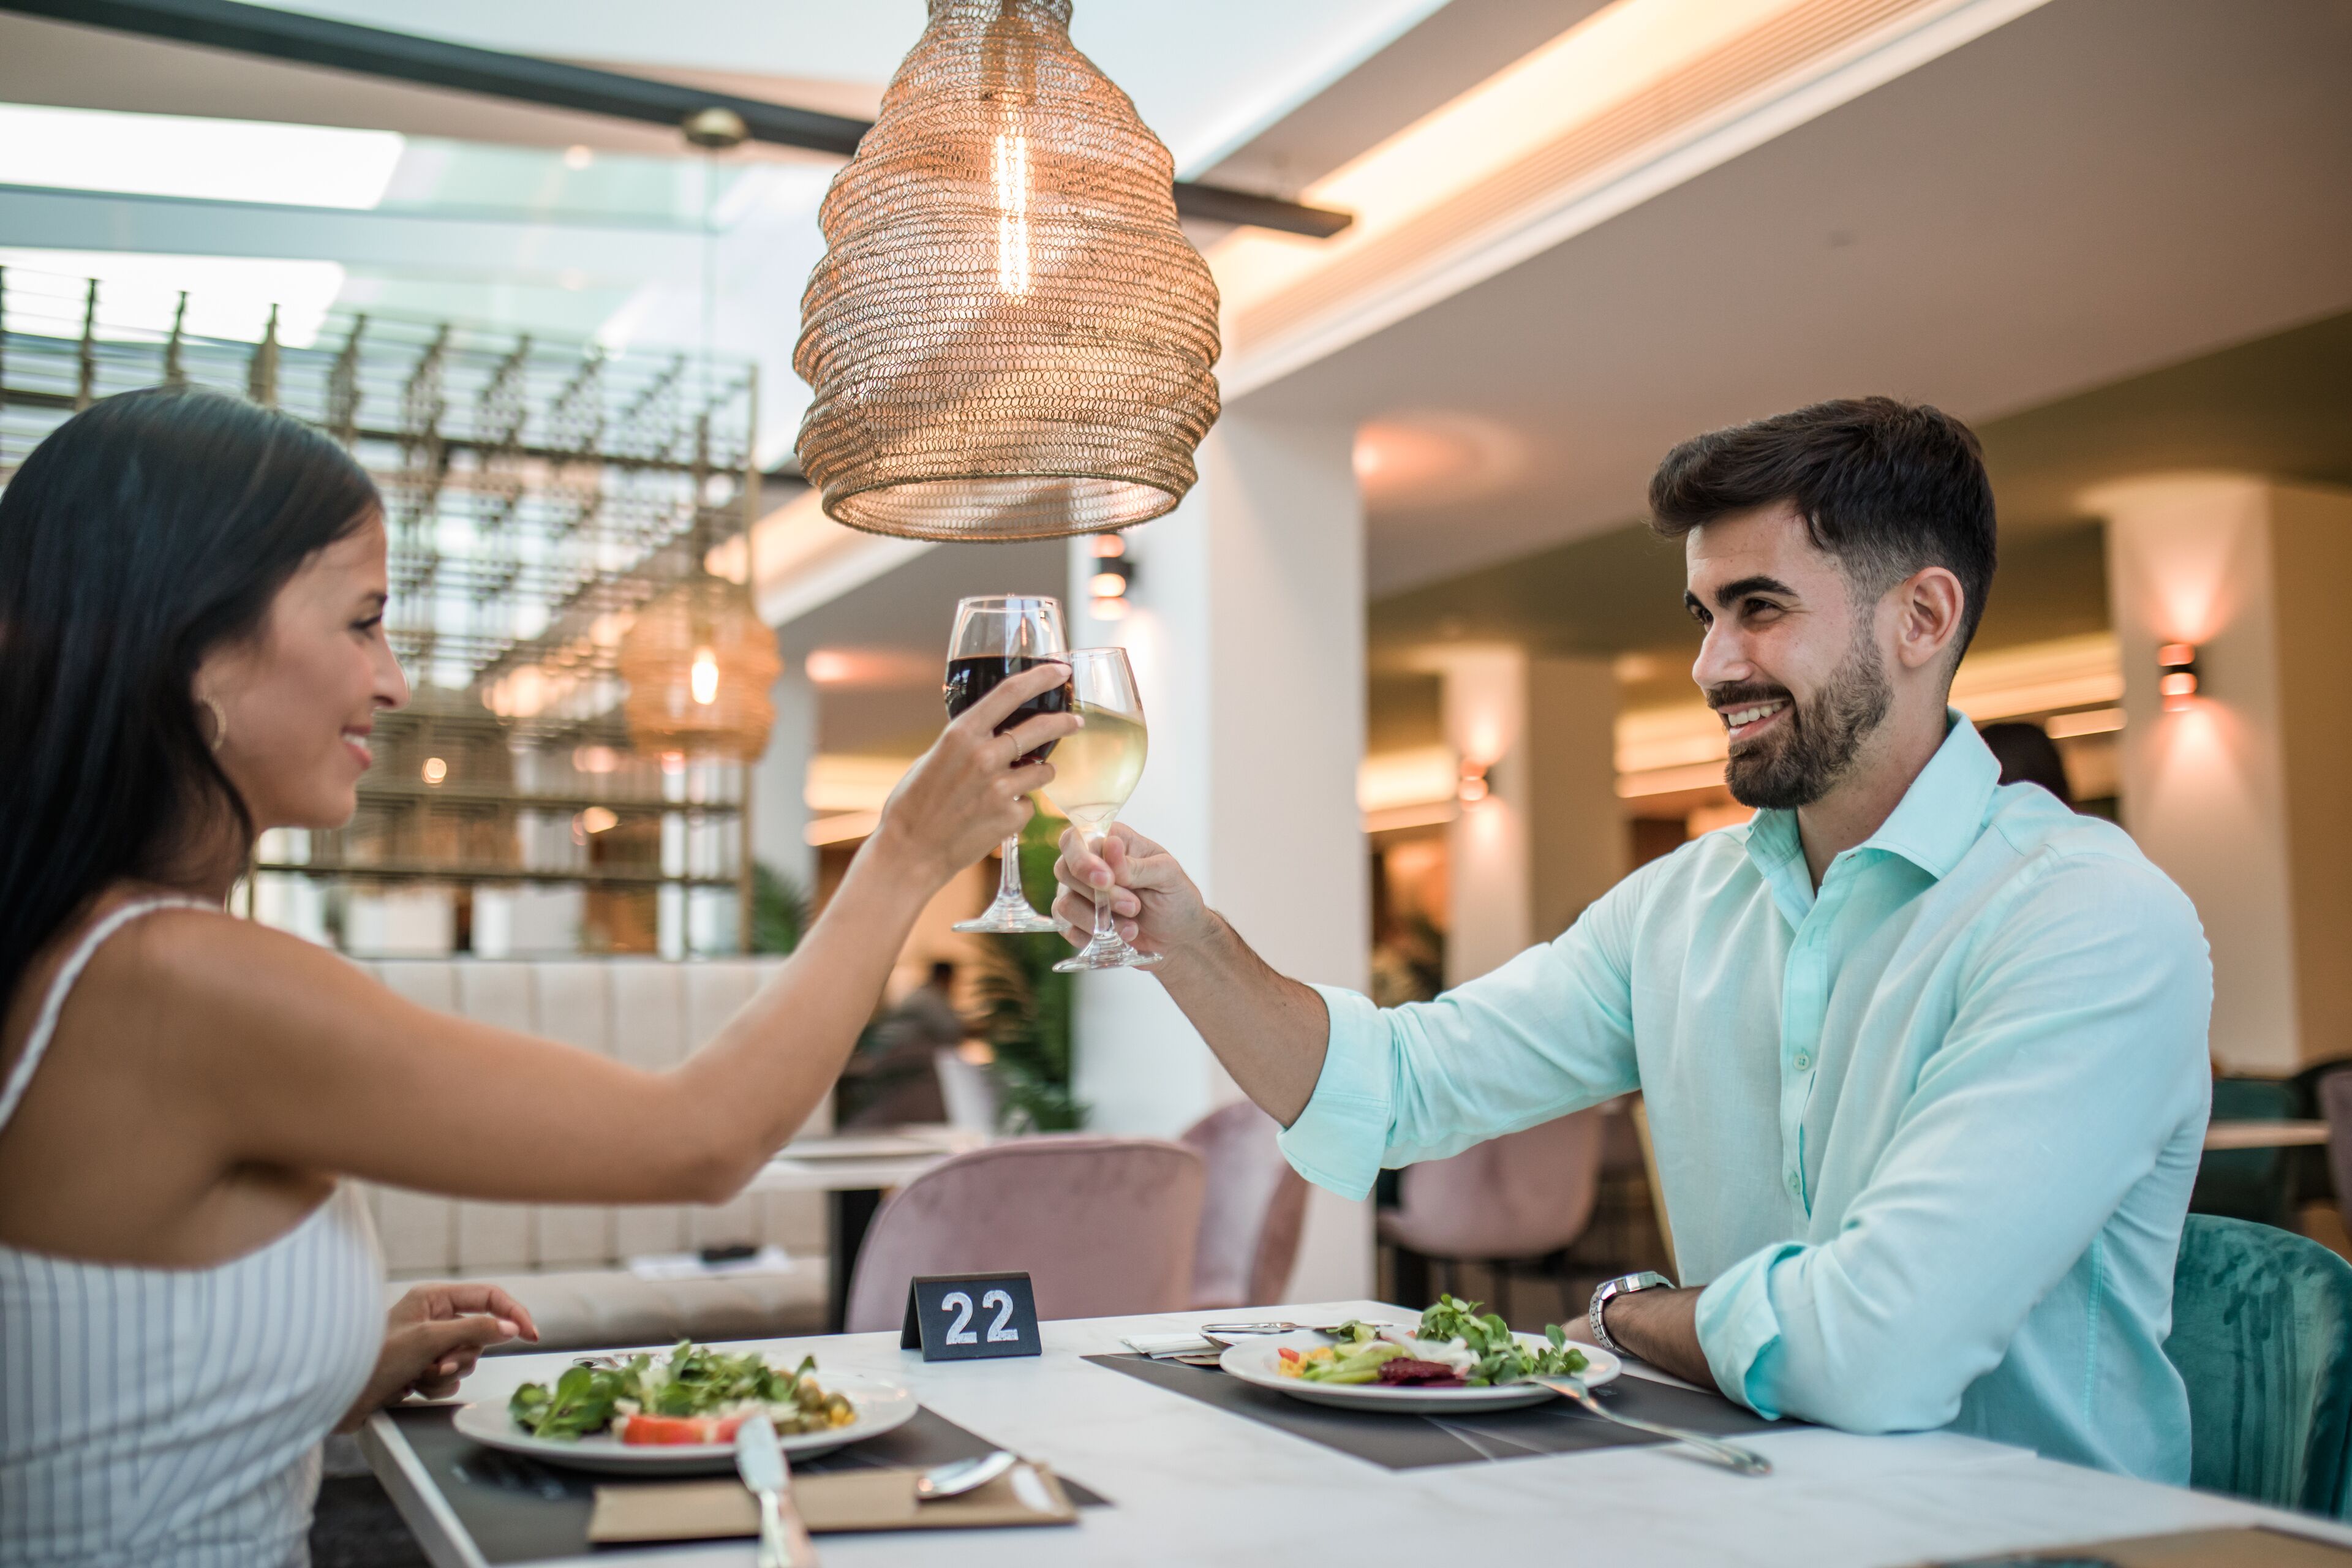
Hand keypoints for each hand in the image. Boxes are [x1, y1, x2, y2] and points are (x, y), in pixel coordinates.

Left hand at [336, 1283, 538, 1432]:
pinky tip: (412, 1387)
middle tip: (440, 1364)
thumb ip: (473, 1330)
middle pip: (479, 1334)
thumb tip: (510, 1328)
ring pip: (466, 1359)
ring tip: (420, 1376)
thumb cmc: (374, 1360)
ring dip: (447, 1373)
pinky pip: (450, 1379)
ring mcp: (428, 1345)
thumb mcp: (429, 1340)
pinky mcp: (421, 1369)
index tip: (531, 1335)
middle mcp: (433, 1318)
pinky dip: (435, 1387)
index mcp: (434, 1298)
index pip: (489, 1297)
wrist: (339, 1397)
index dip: (512, 1314)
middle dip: (463, 1354)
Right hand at [870, 662, 1080, 885]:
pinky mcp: (1010, 817)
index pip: (1010, 692)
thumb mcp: (934, 758)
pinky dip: (1019, 807)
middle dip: (1065, 722)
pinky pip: (1029, 804)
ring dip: (1038, 773)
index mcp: (961, 734)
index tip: (1061, 670)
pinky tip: (995, 816)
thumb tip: (993, 733)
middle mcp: (984, 756)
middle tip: (1075, 721)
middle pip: (1041, 728)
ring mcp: (1000, 788)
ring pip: (1043, 770)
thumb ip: (967, 742)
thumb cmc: (914, 805)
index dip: (1041, 677)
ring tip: (1017, 783)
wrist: (910, 852)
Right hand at [1052, 822, 1217, 955]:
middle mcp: (1090, 863)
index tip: (1107, 880)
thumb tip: (1111, 845)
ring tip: (1133, 927)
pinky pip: (1068, 929)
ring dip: (1100, 920)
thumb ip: (1137, 865)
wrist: (1179, 939)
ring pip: (1065, 904)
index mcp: (1112, 841)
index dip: (1084, 860)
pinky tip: (1118, 937)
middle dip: (1098, 895)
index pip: (1077, 839)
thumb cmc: (1176, 898)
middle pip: (1064, 870)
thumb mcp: (1168, 877)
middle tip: (1134, 907)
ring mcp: (1080, 893)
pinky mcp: (1078, 921)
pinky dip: (1093, 936)